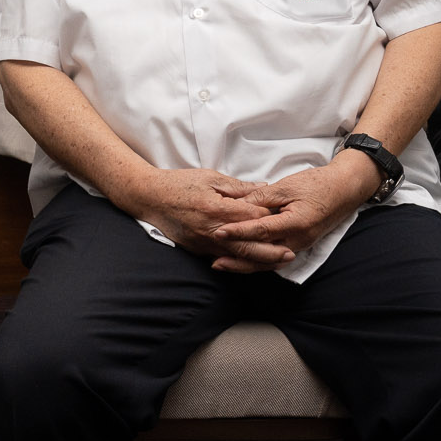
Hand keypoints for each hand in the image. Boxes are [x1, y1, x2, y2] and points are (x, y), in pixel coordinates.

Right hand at [113, 167, 270, 260]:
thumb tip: (263, 189)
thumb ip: (238, 187)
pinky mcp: (198, 250)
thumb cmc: (180, 184)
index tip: (285, 217)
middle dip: (270, 251)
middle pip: (247, 245)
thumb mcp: (210, 177)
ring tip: (278, 263)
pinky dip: (240, 261)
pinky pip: (223, 259)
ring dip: (258, 260)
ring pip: (237, 256)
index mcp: (217, 209)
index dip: (270, 219)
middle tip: (290, 254)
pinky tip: (253, 263)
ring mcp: (205, 243)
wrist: (149, 198)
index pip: (251, 218)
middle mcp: (212, 230)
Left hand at [208, 153, 382, 272]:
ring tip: (223, 264)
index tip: (218, 232)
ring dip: (245, 265)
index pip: (261, 231)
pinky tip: (243, 260)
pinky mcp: (299, 245)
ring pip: (268, 262)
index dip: (238, 232)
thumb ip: (262, 197)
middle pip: (263, 255)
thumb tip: (237, 205)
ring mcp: (300, 245)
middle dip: (238, 259)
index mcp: (296, 223)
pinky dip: (258, 261)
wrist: (345, 190)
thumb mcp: (287, 186)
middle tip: (214, 260)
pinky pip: (276, 259)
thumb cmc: (317, 184)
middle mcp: (298, 240)